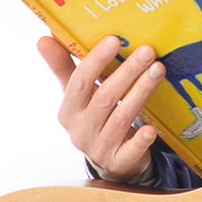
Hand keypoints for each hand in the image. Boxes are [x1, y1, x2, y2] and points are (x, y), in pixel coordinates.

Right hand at [38, 34, 165, 181]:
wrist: (110, 161)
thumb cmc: (95, 119)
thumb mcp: (77, 96)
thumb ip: (63, 67)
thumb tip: (44, 39)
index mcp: (69, 111)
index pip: (79, 82)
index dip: (96, 60)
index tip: (114, 40)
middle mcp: (81, 130)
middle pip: (105, 97)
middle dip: (127, 72)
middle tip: (147, 51)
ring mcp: (100, 147)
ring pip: (121, 117)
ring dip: (141, 92)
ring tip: (157, 70)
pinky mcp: (119, 162)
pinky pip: (130, 150)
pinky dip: (141, 140)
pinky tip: (151, 130)